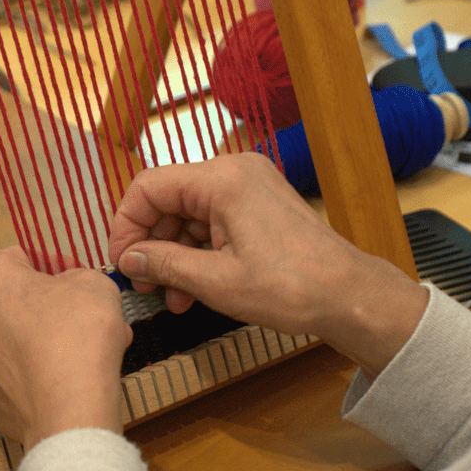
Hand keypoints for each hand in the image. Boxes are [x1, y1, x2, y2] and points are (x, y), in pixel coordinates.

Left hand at [0, 247, 132, 449]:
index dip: (56, 264)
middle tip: (83, 314)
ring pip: (14, 337)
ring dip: (44, 337)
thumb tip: (70, 288)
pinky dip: (35, 370)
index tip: (80, 279)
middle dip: (51, 304)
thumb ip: (77, 275)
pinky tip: (65, 376)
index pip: (22, 256)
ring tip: (83, 348)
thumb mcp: (93, 282)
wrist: (69, 410)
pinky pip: (13, 372)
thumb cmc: (77, 335)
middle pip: (14, 299)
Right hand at [108, 154, 427, 378]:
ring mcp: (249, 187)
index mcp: (222, 180)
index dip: (126, 226)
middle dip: (151, 244)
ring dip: (174, 254)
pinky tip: (193, 287)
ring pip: (188, 214)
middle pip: (167, 199)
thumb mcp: (215, 282)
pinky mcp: (258, 205)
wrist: (349, 296)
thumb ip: (162, 265)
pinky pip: (211, 221)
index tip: (121, 263)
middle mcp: (235, 172)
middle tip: (146, 286)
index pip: (147, 187)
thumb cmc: (294, 287)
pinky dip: (198, 252)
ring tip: (173, 298)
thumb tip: (127, 260)